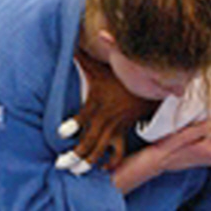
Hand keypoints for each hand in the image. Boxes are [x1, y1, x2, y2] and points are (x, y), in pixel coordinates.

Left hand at [57, 51, 158, 171]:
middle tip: (60, 164)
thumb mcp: (101, 65)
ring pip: (101, 150)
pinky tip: (102, 169)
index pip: (84, 116)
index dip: (73, 125)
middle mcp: (105, 119)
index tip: (61, 133)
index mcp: (98, 103)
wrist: (150, 84)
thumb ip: (83, 55)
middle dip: (75, 154)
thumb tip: (69, 38)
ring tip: (75, 173)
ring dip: (88, 163)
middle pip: (90, 141)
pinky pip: (118, 153)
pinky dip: (111, 162)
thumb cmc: (119, 74)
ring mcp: (115, 128)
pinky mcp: (123, 133)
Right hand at [112, 119, 210, 194]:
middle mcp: (210, 157)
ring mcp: (204, 159)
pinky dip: (203, 139)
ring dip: (209, 135)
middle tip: (208, 119)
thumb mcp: (184, 134)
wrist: (155, 161)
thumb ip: (202, 128)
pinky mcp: (197, 158)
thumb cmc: (167, 148)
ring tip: (198, 125)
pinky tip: (193, 133)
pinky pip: (207, 146)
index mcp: (210, 151)